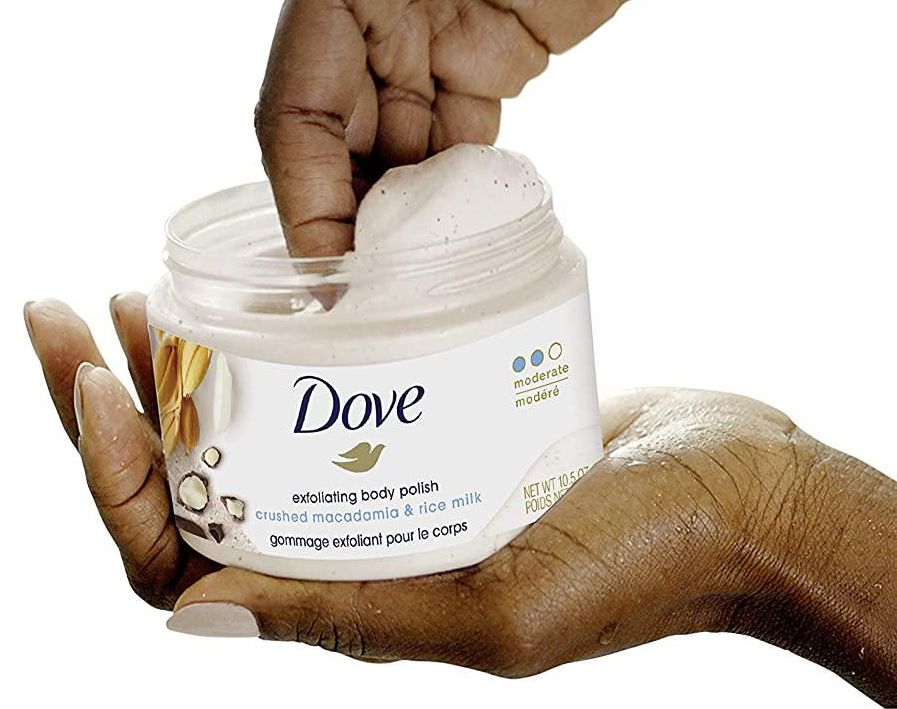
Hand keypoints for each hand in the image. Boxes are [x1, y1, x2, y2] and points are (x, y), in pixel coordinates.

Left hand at [24, 296, 896, 703]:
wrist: (740, 494)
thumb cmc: (648, 561)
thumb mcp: (505, 613)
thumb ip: (365, 621)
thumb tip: (197, 618)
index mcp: (362, 601)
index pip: (187, 553)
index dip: (117, 476)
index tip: (95, 379)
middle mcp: (364, 545)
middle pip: (204, 484)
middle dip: (125, 405)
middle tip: (88, 312)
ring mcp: (400, 483)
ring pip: (258, 433)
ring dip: (191, 369)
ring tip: (154, 294)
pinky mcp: (441, 427)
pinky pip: (333, 394)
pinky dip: (282, 351)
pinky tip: (267, 298)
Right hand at [255, 0, 626, 256]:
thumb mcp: (432, 2)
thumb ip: (388, 72)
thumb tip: (362, 186)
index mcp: (336, 4)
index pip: (294, 125)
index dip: (304, 210)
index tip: (329, 282)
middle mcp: (372, 31)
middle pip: (339, 151)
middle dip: (351, 228)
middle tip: (373, 301)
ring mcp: (429, 49)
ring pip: (398, 157)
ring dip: (406, 222)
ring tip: (417, 284)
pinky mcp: (483, 65)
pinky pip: (456, 144)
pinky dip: (456, 193)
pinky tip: (462, 235)